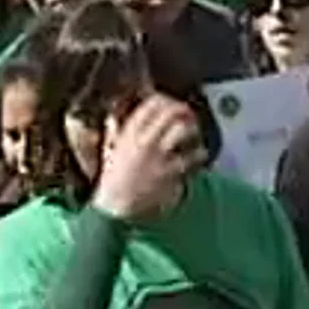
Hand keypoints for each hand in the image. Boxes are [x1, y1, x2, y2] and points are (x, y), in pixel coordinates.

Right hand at [90, 96, 205, 222]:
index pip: (150, 105)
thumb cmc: (112, 180)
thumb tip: (111, 117)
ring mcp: (158, 157)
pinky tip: (200, 154)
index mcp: (129, 133)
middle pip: (170, 113)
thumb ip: (112, 132)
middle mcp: (144, 141)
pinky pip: (191, 158)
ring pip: (181, 131)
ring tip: (194, 132)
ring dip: (192, 128)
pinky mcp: (169, 173)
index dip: (165, 100)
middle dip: (182, 110)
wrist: (115, 209)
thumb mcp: (108, 151)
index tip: (170, 103)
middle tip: (188, 114)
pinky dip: (199, 154)